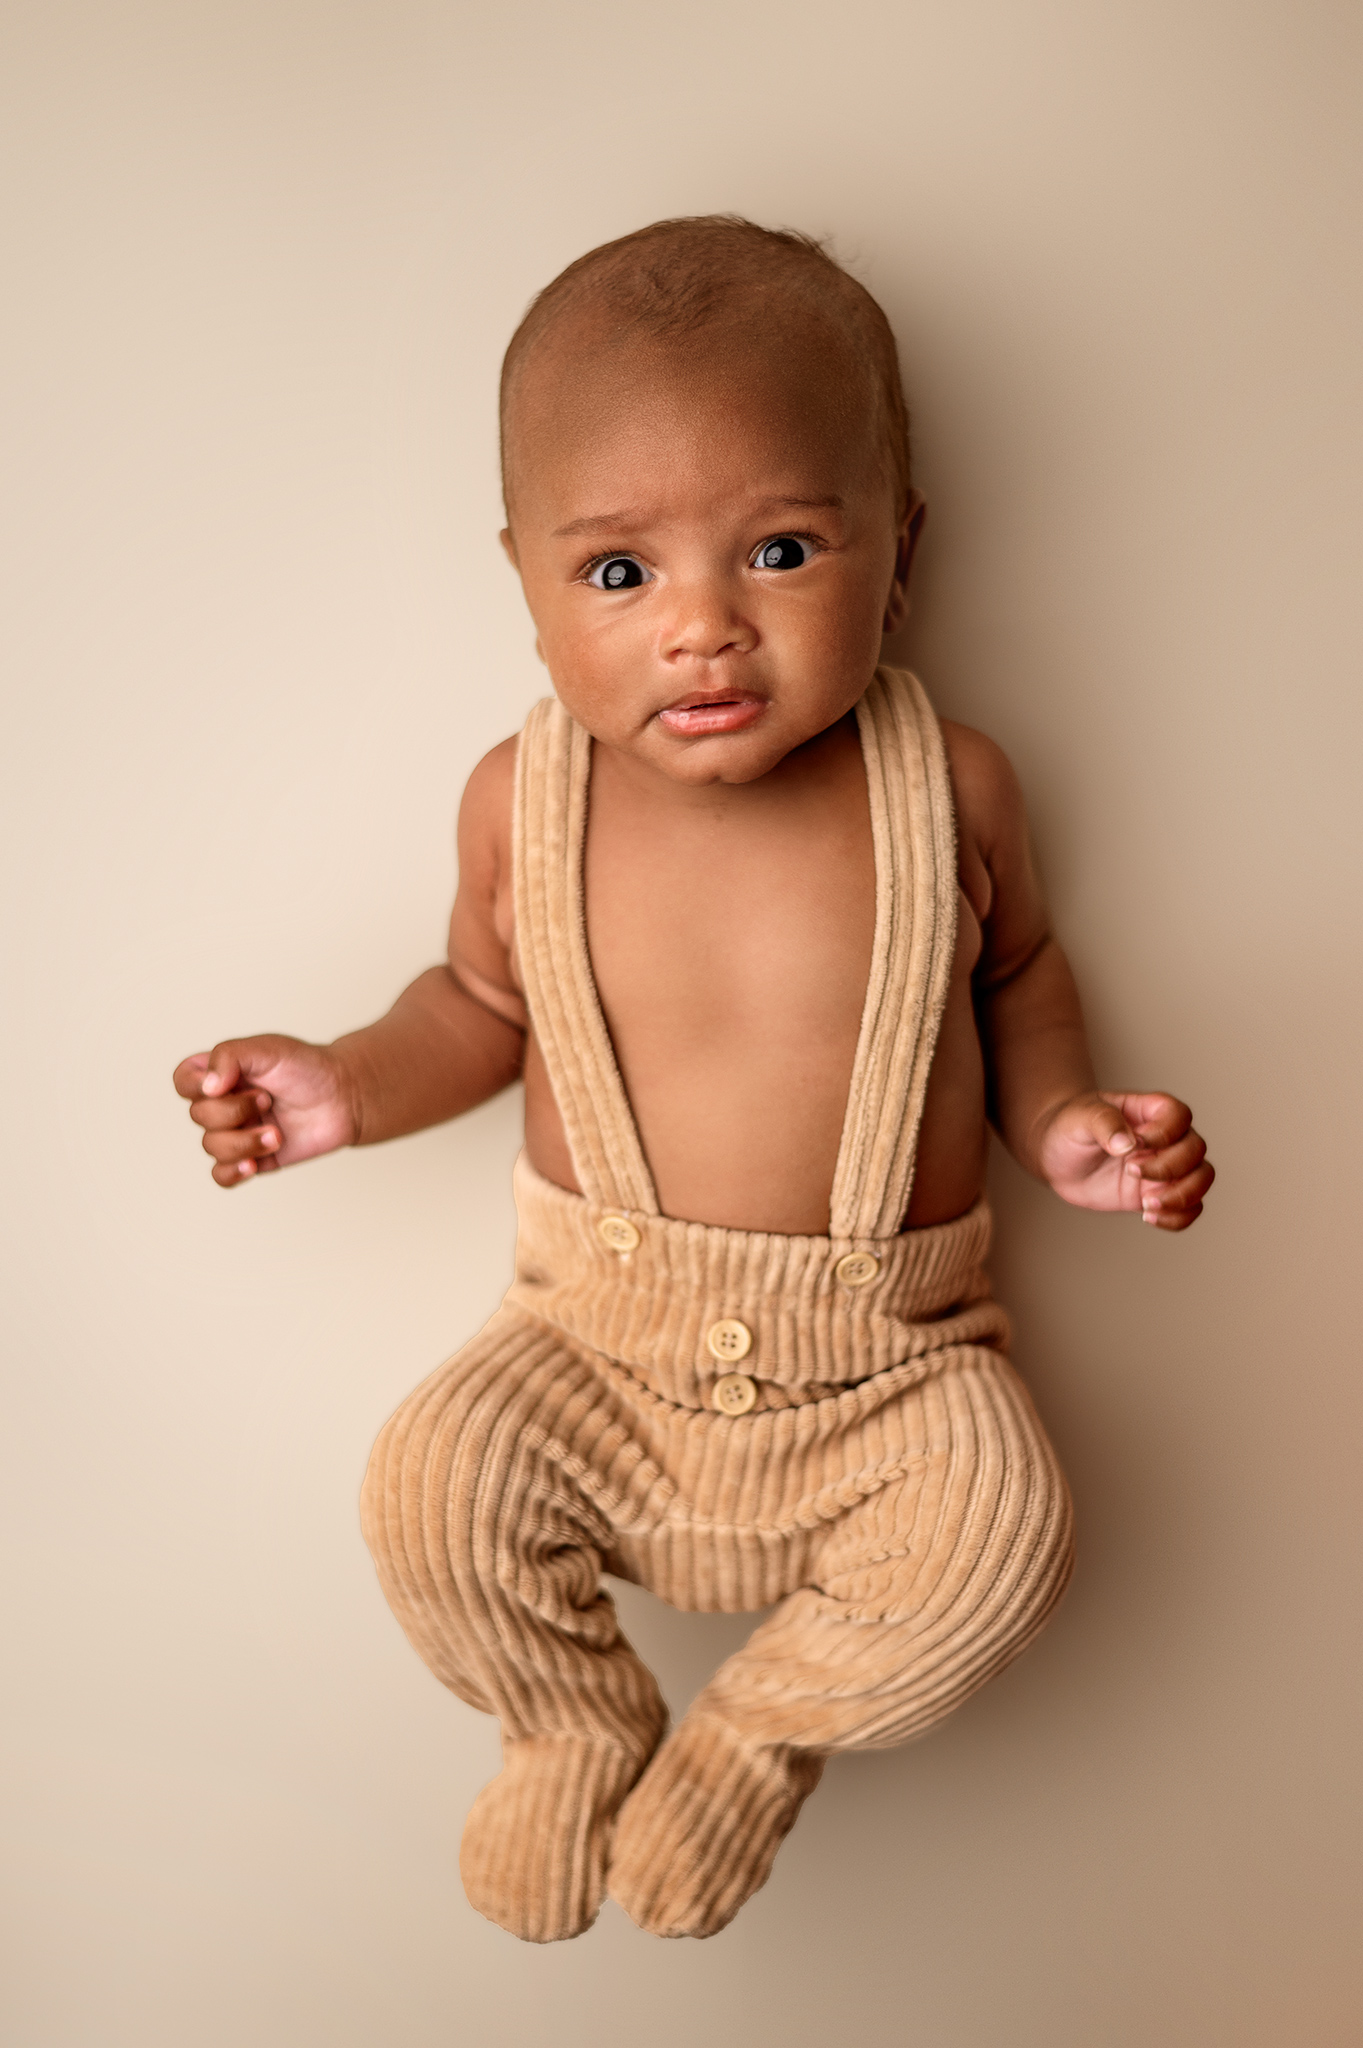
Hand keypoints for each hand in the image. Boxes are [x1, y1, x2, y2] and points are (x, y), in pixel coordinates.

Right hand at [172, 1036, 358, 1187]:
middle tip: (268, 1099)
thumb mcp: (267, 1048)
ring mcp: (237, 1132)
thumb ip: (229, 1056)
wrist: (345, 1098)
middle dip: (235, 1111)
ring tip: (277, 1133)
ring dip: (245, 1142)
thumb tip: (207, 1088)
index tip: (230, 1082)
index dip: (196, 1086)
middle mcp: (223, 1103)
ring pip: (212, 1147)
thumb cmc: (307, 1068)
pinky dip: (233, 1172)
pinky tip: (252, 1165)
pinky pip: (223, 1176)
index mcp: (220, 1073)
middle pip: (199, 1117)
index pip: (183, 1082)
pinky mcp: (253, 1158)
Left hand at [1035, 1090, 1213, 1231]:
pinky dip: (1177, 1218)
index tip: (1136, 1143)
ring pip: (1201, 1179)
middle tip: (1131, 1171)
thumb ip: (1104, 1123)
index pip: (1179, 1115)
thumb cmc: (1070, 1127)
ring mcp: (1166, 1167)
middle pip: (1196, 1149)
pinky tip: (1148, 1217)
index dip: (1166, 1132)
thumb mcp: (1080, 1117)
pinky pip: (1189, 1208)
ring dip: (1182, 1196)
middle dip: (1168, 1167)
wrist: (1057, 1157)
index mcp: (1150, 1111)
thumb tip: (1127, 1143)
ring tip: (1146, 1205)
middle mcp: (1167, 1138)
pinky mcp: (1159, 1193)